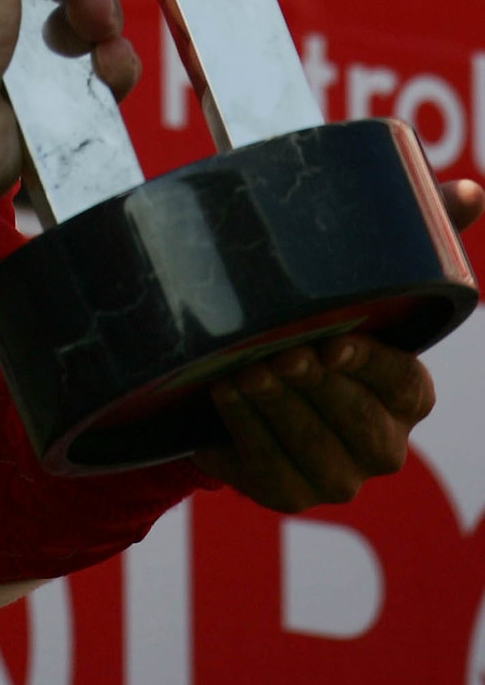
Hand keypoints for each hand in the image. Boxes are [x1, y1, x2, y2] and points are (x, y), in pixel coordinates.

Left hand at [195, 181, 480, 509]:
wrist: (235, 364)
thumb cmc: (311, 313)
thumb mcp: (355, 275)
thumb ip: (421, 233)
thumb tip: (473, 191)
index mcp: (407, 393)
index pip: (407, 388)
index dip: (372, 368)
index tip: (334, 340)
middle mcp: (382, 444)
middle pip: (365, 429)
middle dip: (320, 391)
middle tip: (280, 352)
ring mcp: (337, 475)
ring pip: (321, 457)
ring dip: (281, 412)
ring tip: (244, 369)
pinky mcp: (288, 492)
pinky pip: (274, 475)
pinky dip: (248, 434)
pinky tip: (224, 394)